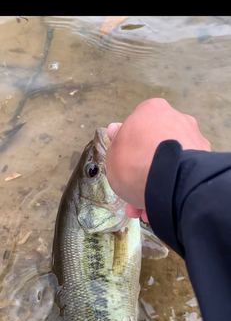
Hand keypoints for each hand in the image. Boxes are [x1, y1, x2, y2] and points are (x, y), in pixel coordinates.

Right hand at [106, 98, 210, 220]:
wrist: (170, 180)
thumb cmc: (134, 162)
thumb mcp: (113, 155)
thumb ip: (115, 144)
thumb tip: (116, 130)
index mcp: (152, 110)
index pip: (138, 127)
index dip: (128, 149)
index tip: (123, 165)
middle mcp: (177, 119)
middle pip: (154, 148)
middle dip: (142, 172)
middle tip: (133, 192)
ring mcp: (194, 140)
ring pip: (168, 164)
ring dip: (155, 186)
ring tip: (145, 210)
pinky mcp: (204, 162)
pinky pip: (181, 175)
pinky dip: (170, 190)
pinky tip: (159, 208)